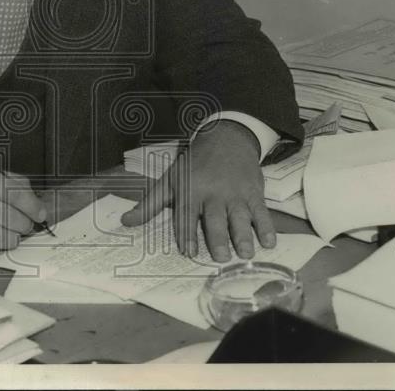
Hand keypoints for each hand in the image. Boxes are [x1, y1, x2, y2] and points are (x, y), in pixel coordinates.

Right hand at [0, 164, 44, 258]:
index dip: (32, 207)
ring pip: (0, 239)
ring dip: (11, 239)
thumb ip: (12, 183)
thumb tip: (38, 205)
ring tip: (10, 233)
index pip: (14, 194)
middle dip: (24, 225)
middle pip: (9, 219)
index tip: (40, 214)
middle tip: (25, 225)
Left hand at [120, 120, 274, 261]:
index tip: (188, 251)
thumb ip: (150, 204)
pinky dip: (266, 227)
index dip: (187, 233)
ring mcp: (236, 193)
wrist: (226, 138)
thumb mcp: (169, 180)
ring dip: (243, 235)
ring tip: (245, 253)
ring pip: (240, 216)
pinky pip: (261, 211)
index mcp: (191, 190)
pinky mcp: (253, 192)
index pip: (187, 214)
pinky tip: (269, 242)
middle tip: (220, 257)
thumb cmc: (194, 164)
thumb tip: (125, 221)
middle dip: (218, 237)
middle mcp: (214, 193)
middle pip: (215, 218)